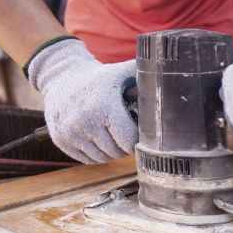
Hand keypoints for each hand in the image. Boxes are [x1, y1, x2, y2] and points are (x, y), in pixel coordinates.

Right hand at [27, 38, 136, 163]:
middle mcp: (85, 121)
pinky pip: (87, 160)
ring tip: (110, 134)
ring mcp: (70, 132)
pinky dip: (95, 154)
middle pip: (117, 152)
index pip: (129, 141)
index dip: (136, 139)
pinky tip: (96, 138)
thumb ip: (146, 77)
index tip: (137, 131)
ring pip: (102, 158)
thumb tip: (171, 80)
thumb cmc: (99, 79)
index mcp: (104, 106)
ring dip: (110, 151)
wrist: (60, 77)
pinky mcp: (60, 141)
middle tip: (124, 133)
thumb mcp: (121, 73)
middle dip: (124, 145)